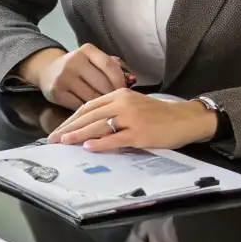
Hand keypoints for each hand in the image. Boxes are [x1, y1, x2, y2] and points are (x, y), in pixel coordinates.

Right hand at [19, 44, 133, 108]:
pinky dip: (88, 111)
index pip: (109, 65)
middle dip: (111, 95)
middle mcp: (73, 61)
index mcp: (86, 50)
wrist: (47, 71)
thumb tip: (131, 79)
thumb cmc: (79, 68)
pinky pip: (79, 106)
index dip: (120, 80)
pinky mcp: (56, 92)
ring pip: (91, 97)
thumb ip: (111, 66)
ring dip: (101, 105)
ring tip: (106, 108)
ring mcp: (63, 77)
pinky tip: (92, 112)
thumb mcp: (92, 60)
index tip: (125, 91)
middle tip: (117, 103)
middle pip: (102, 84)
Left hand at [48, 89, 216, 150]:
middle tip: (54, 139)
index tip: (59, 129)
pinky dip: (101, 143)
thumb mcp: (134, 105)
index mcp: (119, 94)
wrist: (186, 119)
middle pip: (89, 116)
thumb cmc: (159, 115)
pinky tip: (88, 147)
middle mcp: (123, 104)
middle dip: (69, 128)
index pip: (89, 107)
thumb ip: (114, 110)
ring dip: (79, 135)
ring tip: (64, 142)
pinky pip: (116, 139)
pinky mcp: (140, 133)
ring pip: (99, 126)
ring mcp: (131, 118)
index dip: (72, 119)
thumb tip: (91, 125)